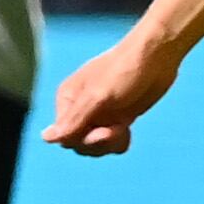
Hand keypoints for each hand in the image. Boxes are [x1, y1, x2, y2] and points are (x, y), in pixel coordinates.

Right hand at [44, 29, 175, 157]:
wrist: (158, 57)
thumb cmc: (125, 70)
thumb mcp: (98, 97)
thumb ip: (73, 120)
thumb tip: (45, 139)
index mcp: (67, 99)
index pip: (65, 136)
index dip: (83, 139)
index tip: (105, 130)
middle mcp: (79, 109)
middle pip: (78, 144)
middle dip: (97, 143)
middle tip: (117, 129)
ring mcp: (98, 115)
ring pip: (94, 146)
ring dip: (110, 144)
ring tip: (124, 128)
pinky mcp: (116, 118)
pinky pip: (110, 143)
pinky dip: (119, 142)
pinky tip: (128, 130)